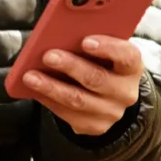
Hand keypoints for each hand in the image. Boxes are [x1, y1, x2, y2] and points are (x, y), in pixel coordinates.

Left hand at [21, 35, 143, 136]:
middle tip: (48, 56)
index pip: (127, 56)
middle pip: (97, 79)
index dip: (107, 48)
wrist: (108, 95)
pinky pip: (69, 115)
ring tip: (30, 76)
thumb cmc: (98, 62)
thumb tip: (57, 34)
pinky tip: (34, 90)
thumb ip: (86, 40)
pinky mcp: (95, 126)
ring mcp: (112, 112)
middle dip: (70, 66)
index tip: (85, 41)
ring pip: (78, 100)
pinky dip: (49, 101)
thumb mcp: (100, 49)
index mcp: (131, 66)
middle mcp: (125, 91)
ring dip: (51, 87)